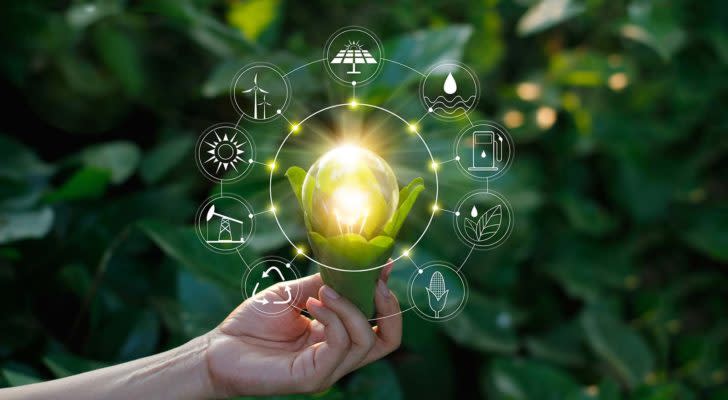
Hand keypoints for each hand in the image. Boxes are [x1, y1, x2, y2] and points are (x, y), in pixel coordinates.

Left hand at [204, 263, 400, 396]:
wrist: (218, 348)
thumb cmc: (253, 323)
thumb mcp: (294, 294)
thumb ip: (323, 284)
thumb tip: (353, 264)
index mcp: (337, 337)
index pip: (379, 323)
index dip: (386, 295)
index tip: (384, 265)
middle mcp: (338, 356)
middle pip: (388, 340)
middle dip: (389, 307)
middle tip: (376, 281)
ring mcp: (328, 368)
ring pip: (366, 340)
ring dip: (350, 306)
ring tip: (324, 291)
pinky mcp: (314, 377)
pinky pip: (340, 345)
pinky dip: (333, 318)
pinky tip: (313, 304)